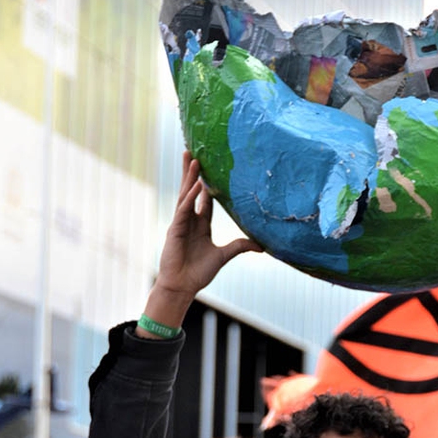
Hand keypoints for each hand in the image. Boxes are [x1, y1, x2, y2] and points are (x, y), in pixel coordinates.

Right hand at [139, 153, 262, 332]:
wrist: (183, 286)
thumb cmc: (199, 272)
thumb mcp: (224, 256)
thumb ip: (240, 247)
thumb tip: (261, 246)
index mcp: (200, 225)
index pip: (205, 200)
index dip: (208, 185)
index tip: (211, 169)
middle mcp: (189, 220)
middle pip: (191, 190)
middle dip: (193, 172)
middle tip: (194, 152)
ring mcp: (181, 223)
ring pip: (185, 194)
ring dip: (190, 176)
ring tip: (193, 158)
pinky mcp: (175, 229)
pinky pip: (183, 209)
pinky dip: (190, 196)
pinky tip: (197, 184)